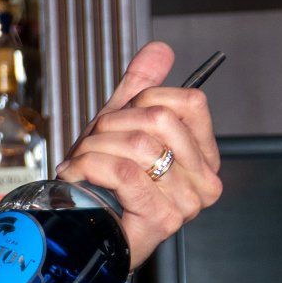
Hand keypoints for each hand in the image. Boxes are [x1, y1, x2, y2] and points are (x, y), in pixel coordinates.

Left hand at [54, 41, 220, 268]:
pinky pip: (125, 172)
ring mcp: (188, 202)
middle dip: (110, 124)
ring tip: (80, 164)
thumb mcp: (120, 126)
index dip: (143, 101)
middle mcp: (205, 180)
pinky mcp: (163, 217)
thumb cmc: (103, 183)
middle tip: (90, 144)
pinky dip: (88, 167)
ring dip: (92, 149)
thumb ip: (142, 87)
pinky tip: (76, 176)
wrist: (83, 234)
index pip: (189, 102)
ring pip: (138, 145)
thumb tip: (160, 49)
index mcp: (203, 156)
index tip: (118, 120)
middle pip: (160, 119)